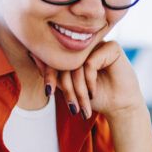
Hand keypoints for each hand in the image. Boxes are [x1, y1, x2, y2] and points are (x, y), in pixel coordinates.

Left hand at [31, 41, 145, 119]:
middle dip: (67, 88)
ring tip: (83, 105)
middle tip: (72, 107)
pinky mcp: (111, 47)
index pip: (56, 57)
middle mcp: (86, 45)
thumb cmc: (94, 96)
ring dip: (78, 88)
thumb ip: (54, 73)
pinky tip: (93, 91)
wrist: (119, 105)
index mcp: (76, 50)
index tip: (48, 92)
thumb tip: (32, 55)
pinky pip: (90, 62)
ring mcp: (99, 44)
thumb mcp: (68, 87)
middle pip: (66, 60)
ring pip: (77, 63)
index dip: (49, 75)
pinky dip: (89, 80)